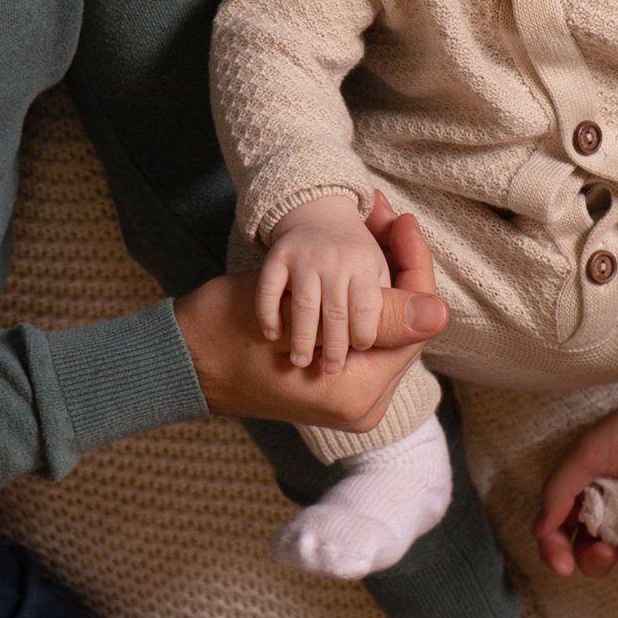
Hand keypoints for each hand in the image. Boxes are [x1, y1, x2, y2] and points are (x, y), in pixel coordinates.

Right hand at [176, 195, 446, 427]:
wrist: (178, 357)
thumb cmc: (231, 331)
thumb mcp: (307, 313)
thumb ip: (381, 316)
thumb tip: (439, 312)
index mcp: (362, 393)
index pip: (415, 322)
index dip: (413, 265)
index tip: (402, 218)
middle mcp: (361, 404)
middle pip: (401, 322)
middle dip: (395, 266)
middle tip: (385, 213)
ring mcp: (342, 398)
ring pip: (380, 324)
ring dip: (375, 276)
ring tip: (369, 223)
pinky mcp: (324, 386)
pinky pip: (356, 335)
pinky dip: (352, 298)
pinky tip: (347, 261)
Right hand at [534, 303, 617, 578]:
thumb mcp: (592, 451)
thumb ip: (559, 491)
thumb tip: (538, 531)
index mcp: (586, 488)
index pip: (560, 531)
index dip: (556, 551)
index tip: (564, 564)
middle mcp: (614, 507)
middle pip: (594, 555)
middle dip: (597, 560)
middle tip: (606, 551)